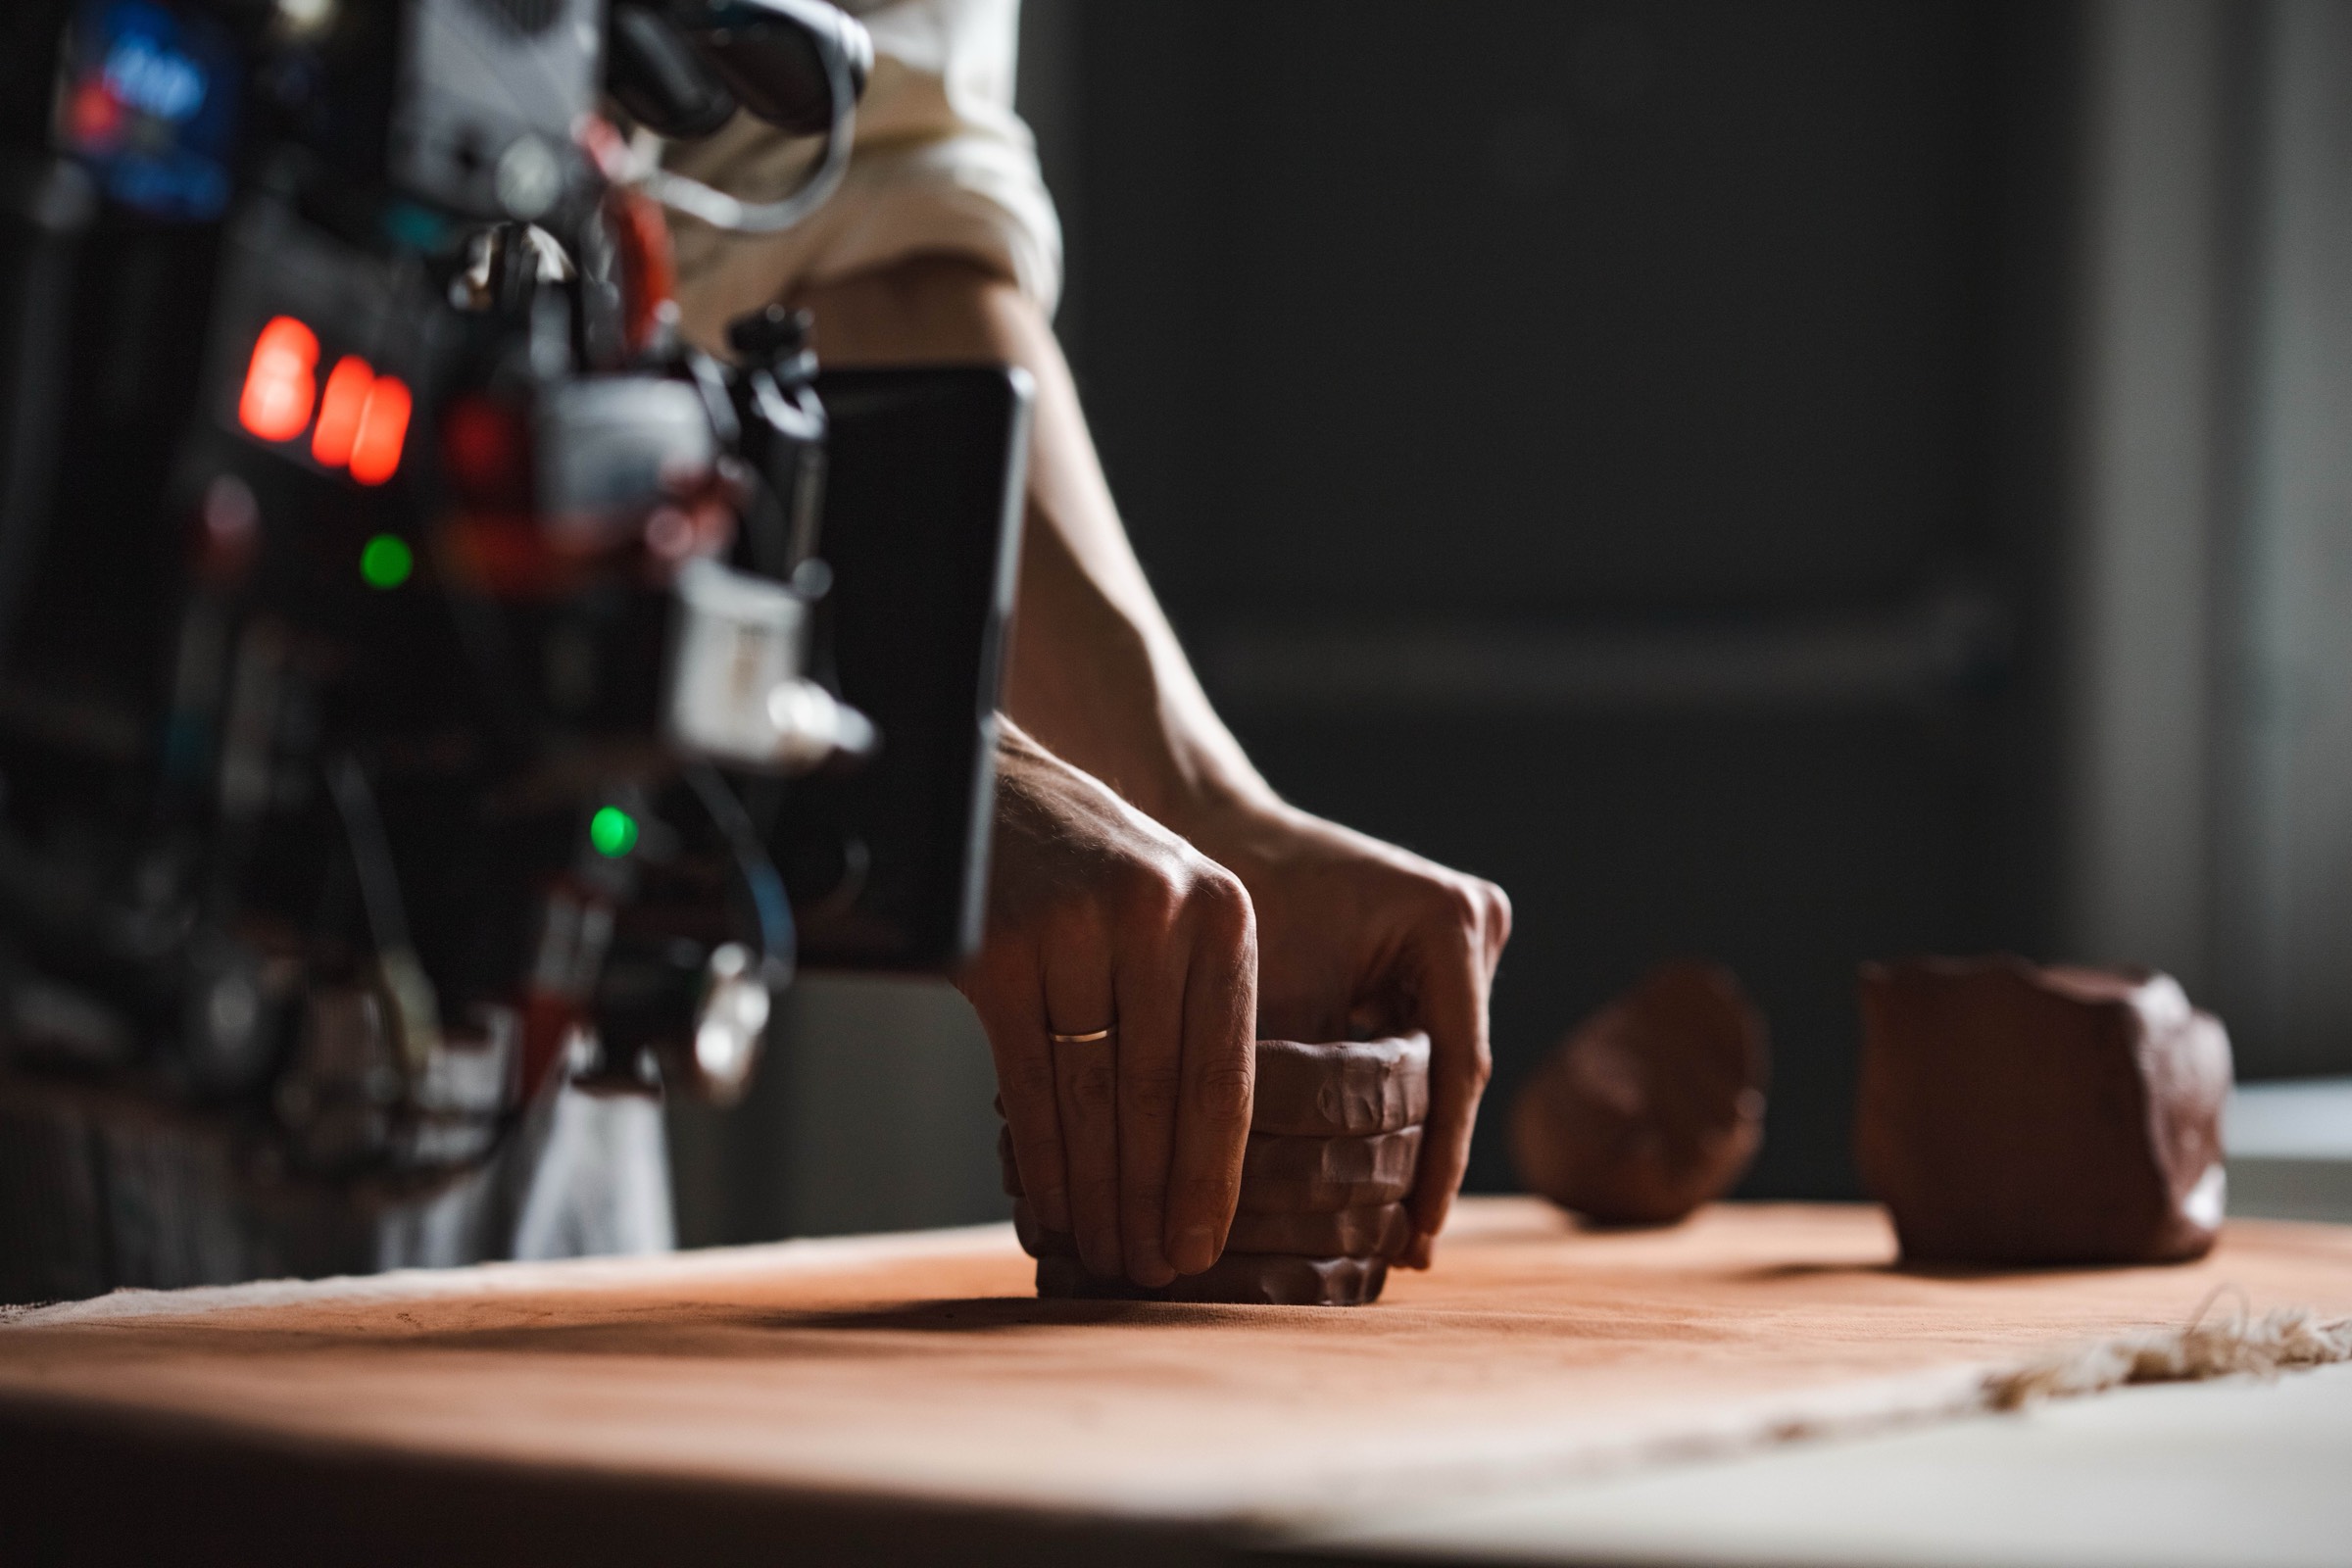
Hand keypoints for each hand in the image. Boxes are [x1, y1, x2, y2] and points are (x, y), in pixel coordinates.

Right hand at [958, 721, 1258, 1286]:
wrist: (986, 780)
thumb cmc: (1089, 868)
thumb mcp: (1169, 914)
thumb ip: (1194, 1011)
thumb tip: (1204, 1165)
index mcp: (1221, 916)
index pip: (1225, 1073)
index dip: (1212, 1173)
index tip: (1203, 1247)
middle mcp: (1159, 917)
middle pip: (1160, 1096)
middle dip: (1155, 1198)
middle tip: (1152, 1274)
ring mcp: (1076, 931)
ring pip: (1093, 1099)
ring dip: (1099, 1195)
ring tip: (1105, 1259)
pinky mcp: (1000, 951)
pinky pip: (1027, 1083)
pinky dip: (1041, 1158)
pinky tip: (1050, 1208)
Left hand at [1182, 799, 1510, 1268]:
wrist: (1200, 825)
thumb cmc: (1223, 909)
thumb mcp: (1260, 1007)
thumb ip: (1291, 1096)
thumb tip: (1286, 1211)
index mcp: (1448, 921)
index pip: (1454, 1072)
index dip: (1434, 1169)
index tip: (1413, 1246)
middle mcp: (1475, 925)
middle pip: (1452, 1075)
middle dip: (1418, 1164)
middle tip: (1396, 1259)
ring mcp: (1462, 938)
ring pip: (1437, 1068)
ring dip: (1403, 1139)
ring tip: (1381, 1240)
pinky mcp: (1433, 955)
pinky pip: (1415, 1044)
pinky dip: (1382, 1102)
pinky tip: (1361, 1179)